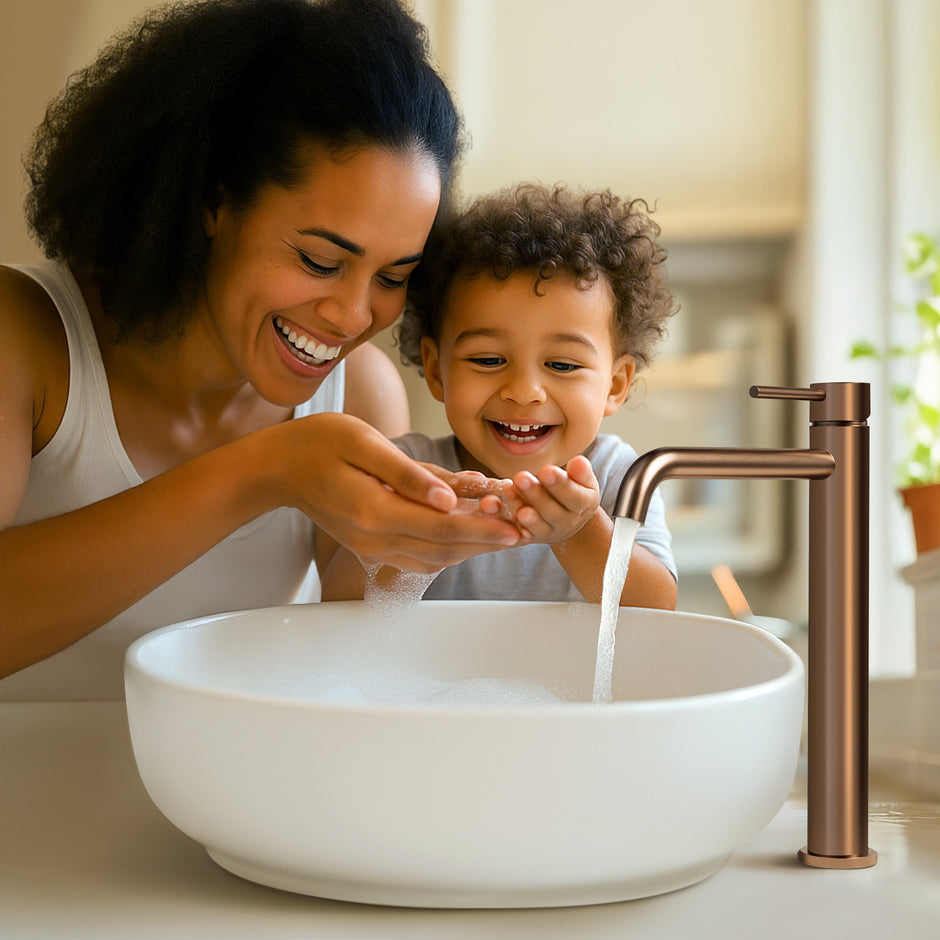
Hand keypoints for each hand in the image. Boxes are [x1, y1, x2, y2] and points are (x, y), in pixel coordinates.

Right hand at [269, 413, 523, 571]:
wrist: (277, 468)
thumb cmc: (319, 444)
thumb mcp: (365, 444)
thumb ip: (409, 475)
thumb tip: (451, 498)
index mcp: (375, 513)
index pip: (443, 529)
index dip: (485, 530)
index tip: (518, 527)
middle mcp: (375, 539)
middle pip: (445, 550)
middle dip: (488, 542)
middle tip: (526, 531)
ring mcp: (371, 547)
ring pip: (434, 558)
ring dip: (471, 548)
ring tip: (506, 533)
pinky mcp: (371, 546)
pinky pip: (417, 555)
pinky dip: (447, 548)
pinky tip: (469, 534)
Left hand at [504, 454, 600, 542]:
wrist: (568, 516)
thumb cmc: (573, 489)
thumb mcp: (582, 480)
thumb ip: (580, 472)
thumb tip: (578, 462)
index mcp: (583, 505)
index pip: (574, 497)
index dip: (560, 485)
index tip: (546, 470)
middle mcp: (568, 522)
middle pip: (552, 512)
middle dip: (536, 495)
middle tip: (521, 477)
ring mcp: (549, 532)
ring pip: (537, 526)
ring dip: (523, 512)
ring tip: (510, 494)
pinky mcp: (531, 537)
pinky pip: (520, 533)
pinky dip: (509, 524)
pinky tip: (496, 509)